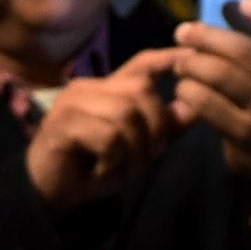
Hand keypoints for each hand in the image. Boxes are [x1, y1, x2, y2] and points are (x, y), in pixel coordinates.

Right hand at [25, 48, 192, 212]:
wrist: (54, 194)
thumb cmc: (98, 166)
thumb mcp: (141, 147)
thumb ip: (167, 126)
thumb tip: (196, 105)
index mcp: (109, 88)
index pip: (142, 63)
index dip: (168, 59)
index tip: (192, 55)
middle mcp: (89, 87)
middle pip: (142, 90)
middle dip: (156, 128)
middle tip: (146, 156)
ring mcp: (73, 103)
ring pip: (127, 114)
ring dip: (135, 148)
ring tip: (122, 166)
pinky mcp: (62, 123)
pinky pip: (109, 136)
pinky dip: (115, 159)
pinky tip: (103, 170)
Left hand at [173, 0, 250, 226]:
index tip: (240, 3)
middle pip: (241, 50)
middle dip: (204, 36)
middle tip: (183, 32)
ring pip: (217, 75)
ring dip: (190, 64)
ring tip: (181, 62)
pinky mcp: (243, 133)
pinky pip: (205, 103)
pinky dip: (189, 90)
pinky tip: (185, 87)